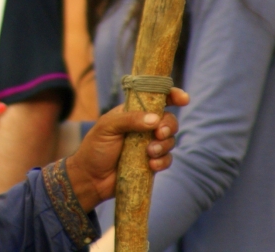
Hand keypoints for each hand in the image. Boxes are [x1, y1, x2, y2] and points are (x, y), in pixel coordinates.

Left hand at [65, 88, 188, 211]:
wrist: (90, 178)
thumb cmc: (95, 148)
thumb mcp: (107, 127)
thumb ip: (129, 119)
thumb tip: (155, 119)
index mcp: (133, 112)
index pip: (156, 99)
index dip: (172, 96)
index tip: (183, 99)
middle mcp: (143, 127)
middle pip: (169, 120)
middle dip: (169, 125)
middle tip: (159, 133)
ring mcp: (148, 145)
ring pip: (170, 140)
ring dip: (164, 145)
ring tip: (149, 153)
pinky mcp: (151, 163)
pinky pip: (167, 159)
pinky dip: (163, 161)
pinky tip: (151, 165)